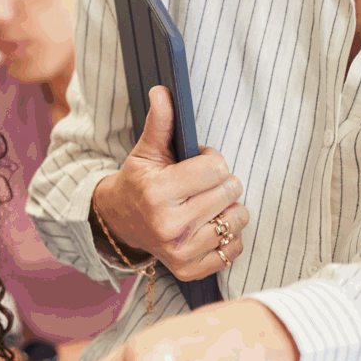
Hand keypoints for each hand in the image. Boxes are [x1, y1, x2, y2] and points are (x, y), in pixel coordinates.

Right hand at [90, 86, 247, 281]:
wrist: (123, 223)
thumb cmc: (141, 183)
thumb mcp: (147, 151)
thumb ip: (160, 122)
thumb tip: (163, 91)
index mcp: (158, 193)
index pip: (216, 168)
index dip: (211, 160)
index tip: (196, 163)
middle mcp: (170, 226)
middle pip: (230, 191)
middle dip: (221, 182)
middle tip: (199, 185)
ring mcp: (182, 252)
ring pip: (238, 219)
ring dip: (228, 208)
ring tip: (206, 205)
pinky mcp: (191, 269)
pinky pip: (235, 248)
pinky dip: (229, 235)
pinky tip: (209, 226)